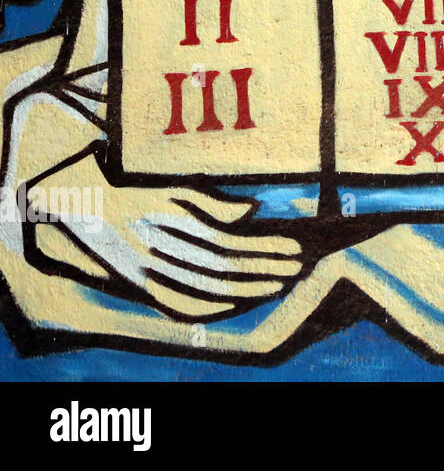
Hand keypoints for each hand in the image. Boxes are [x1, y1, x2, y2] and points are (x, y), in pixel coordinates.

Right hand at [29, 153, 302, 319]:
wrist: (89, 214)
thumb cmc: (141, 198)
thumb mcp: (177, 192)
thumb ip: (216, 204)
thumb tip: (254, 210)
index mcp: (172, 228)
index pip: (231, 245)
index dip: (264, 249)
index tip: (293, 248)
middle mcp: (162, 255)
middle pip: (226, 271)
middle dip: (265, 270)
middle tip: (295, 267)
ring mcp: (151, 277)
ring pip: (208, 292)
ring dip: (248, 290)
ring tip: (278, 283)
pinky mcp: (143, 291)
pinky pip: (182, 308)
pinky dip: (213, 308)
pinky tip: (239, 302)